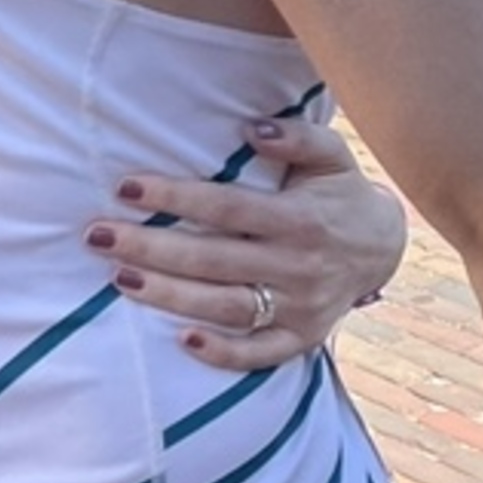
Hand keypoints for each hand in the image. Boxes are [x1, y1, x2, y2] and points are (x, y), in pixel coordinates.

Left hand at [84, 118, 405, 370]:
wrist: (385, 248)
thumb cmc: (338, 191)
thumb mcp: (332, 154)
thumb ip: (297, 136)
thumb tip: (253, 127)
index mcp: (299, 218)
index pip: (226, 208)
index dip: (176, 198)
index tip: (125, 187)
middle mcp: (297, 265)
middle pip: (214, 260)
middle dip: (152, 248)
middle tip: (97, 236)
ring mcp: (300, 308)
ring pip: (227, 307)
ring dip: (170, 297)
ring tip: (119, 278)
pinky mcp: (302, 339)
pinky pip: (261, 355)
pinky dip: (224, 354)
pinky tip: (181, 341)